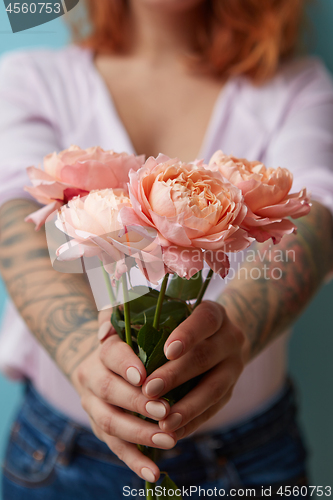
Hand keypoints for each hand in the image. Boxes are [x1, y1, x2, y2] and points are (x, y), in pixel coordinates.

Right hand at [70, 309, 177, 482]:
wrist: (107, 365)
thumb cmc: (132, 342)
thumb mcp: (131, 324)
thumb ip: (121, 316)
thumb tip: (104, 330)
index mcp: (102, 352)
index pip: (110, 354)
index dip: (125, 364)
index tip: (144, 376)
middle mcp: (92, 378)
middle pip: (109, 391)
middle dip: (137, 403)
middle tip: (164, 411)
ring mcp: (94, 407)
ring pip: (111, 423)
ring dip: (139, 433)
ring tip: (168, 441)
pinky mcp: (102, 429)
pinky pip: (117, 448)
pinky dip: (134, 462)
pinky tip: (153, 474)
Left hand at [141, 301, 248, 437]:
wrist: (217, 337)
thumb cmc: (177, 321)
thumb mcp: (165, 309)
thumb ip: (133, 314)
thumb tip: (103, 334)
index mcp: (214, 314)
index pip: (205, 320)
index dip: (188, 335)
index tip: (167, 350)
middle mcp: (229, 338)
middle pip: (205, 357)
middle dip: (176, 376)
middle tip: (149, 390)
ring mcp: (233, 366)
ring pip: (214, 389)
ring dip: (188, 407)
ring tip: (163, 421)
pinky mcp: (230, 391)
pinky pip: (214, 409)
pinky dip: (193, 422)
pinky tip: (174, 431)